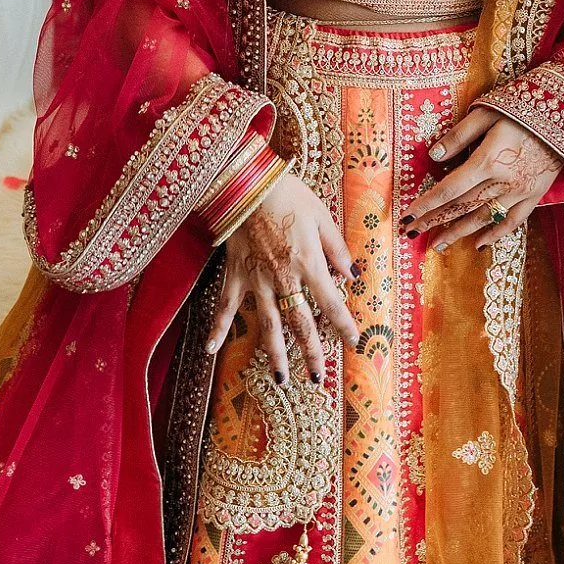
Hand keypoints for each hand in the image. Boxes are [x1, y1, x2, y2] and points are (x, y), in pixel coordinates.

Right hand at [208, 165, 358, 386]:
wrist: (248, 183)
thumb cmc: (289, 195)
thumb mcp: (323, 217)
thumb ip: (338, 249)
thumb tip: (352, 275)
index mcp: (309, 264)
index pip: (332, 304)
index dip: (344, 325)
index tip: (353, 343)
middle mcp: (284, 279)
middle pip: (301, 324)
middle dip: (311, 353)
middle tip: (318, 378)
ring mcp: (257, 280)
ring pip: (268, 325)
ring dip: (275, 355)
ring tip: (282, 380)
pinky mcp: (235, 275)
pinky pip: (225, 307)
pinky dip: (216, 329)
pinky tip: (210, 351)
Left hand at [399, 107, 560, 251]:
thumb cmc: (523, 107)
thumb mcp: (487, 111)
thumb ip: (459, 135)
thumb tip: (433, 155)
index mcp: (488, 160)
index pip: (450, 189)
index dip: (427, 204)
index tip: (408, 216)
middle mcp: (504, 181)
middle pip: (463, 207)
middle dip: (436, 221)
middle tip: (414, 233)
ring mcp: (521, 191)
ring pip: (484, 218)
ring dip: (459, 232)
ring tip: (438, 244)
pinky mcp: (536, 195)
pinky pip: (513, 221)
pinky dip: (495, 234)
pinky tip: (479, 243)